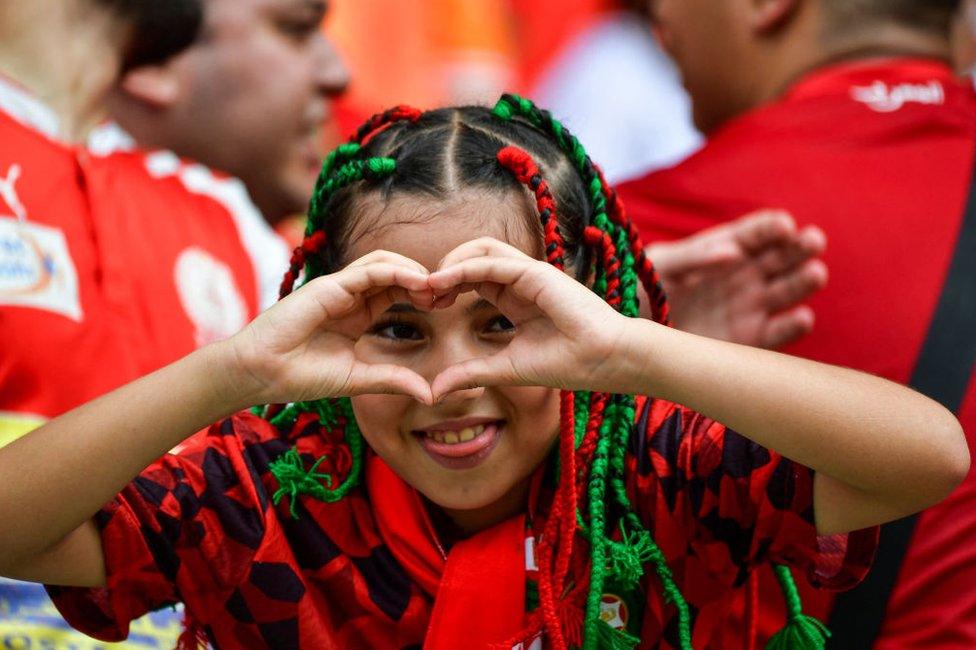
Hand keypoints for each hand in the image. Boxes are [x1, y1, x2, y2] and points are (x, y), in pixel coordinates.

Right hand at [226, 251, 435, 405]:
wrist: (260, 373)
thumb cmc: (302, 376)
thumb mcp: (359, 379)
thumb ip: (393, 380)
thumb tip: (431, 395)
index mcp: (358, 314)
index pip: (396, 291)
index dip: (422, 294)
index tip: (447, 307)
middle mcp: (350, 296)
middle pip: (395, 272)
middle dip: (424, 279)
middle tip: (449, 294)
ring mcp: (339, 288)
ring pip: (385, 263)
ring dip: (414, 271)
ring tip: (436, 288)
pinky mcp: (329, 286)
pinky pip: (369, 270)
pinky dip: (397, 271)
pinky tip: (418, 282)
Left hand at [427, 238, 629, 400]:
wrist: (605, 361)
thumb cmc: (566, 364)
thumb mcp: (505, 369)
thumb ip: (471, 373)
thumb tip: (435, 390)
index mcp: (515, 297)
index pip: (472, 277)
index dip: (447, 286)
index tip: (426, 306)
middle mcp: (520, 280)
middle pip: (472, 256)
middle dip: (443, 270)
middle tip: (422, 294)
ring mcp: (530, 273)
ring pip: (481, 250)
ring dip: (450, 262)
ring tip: (429, 285)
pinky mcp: (537, 273)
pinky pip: (493, 262)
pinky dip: (464, 268)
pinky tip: (443, 282)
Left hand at [648, 210, 827, 348]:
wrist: (628, 338)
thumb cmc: (639, 290)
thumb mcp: (658, 266)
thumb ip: (692, 257)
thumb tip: (731, 252)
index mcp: (722, 248)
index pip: (755, 232)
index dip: (770, 227)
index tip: (783, 225)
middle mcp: (743, 275)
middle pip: (780, 256)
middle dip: (799, 247)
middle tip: (813, 240)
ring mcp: (749, 306)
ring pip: (786, 290)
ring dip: (804, 281)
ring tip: (815, 273)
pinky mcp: (748, 340)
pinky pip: (777, 333)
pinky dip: (792, 327)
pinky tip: (802, 317)